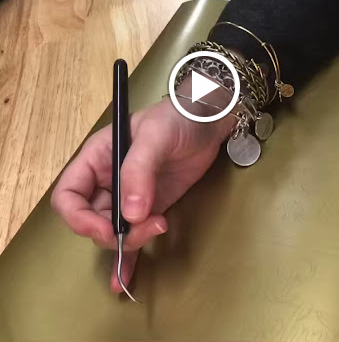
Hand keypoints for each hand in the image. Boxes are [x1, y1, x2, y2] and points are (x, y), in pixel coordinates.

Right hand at [51, 83, 233, 293]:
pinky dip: (129, 259)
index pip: (69, 195)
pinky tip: (124, 280)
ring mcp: (129, 196)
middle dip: (112, 232)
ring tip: (158, 228)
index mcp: (97, 159)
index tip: (105, 228)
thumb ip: (139, 172)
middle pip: (91, 219)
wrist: (207, 123)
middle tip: (144, 227)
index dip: (78, 217)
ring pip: (114, 231)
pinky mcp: (150, 208)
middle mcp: (107, 181)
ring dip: (129, 241)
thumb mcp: (154, 137)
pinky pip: (134, 235)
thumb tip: (130, 214)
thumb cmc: (175, 119)